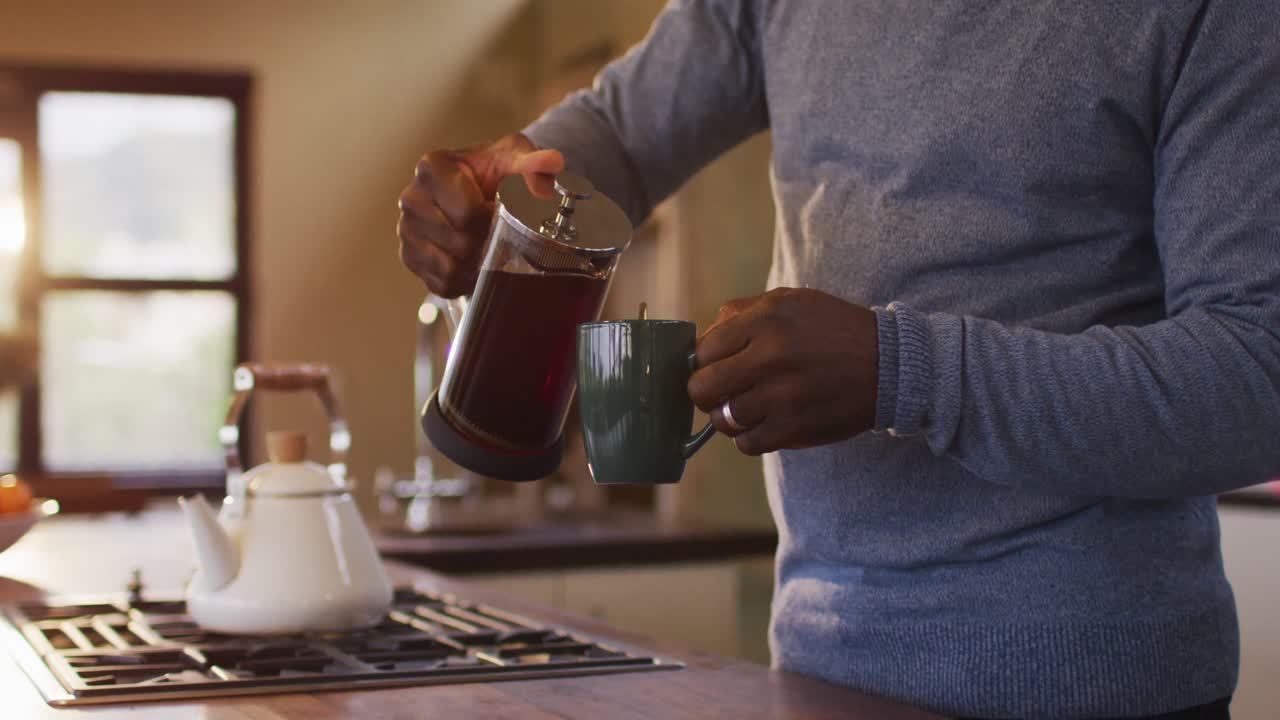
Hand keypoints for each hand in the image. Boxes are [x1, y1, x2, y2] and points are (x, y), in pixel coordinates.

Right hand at [397, 133, 563, 296]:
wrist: (481, 190)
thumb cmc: (494, 172)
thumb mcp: (514, 158)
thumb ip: (532, 161)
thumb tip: (552, 163)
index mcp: (432, 168)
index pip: (466, 211)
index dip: (493, 218)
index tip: (503, 212)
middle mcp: (412, 198)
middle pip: (459, 241)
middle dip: (487, 241)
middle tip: (501, 233)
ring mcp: (407, 230)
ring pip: (450, 265)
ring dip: (477, 263)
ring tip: (490, 246)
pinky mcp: (412, 258)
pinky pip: (442, 282)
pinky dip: (465, 279)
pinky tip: (477, 262)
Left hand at [688, 288, 878, 455]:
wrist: (890, 365)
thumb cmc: (834, 330)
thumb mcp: (791, 302)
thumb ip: (742, 313)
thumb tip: (701, 339)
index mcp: (765, 321)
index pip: (703, 350)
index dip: (703, 361)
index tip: (715, 366)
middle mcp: (770, 357)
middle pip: (702, 387)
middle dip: (705, 392)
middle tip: (720, 392)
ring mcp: (782, 395)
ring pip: (722, 420)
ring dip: (729, 417)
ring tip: (746, 408)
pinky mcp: (795, 427)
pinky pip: (747, 443)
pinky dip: (749, 438)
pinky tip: (764, 424)